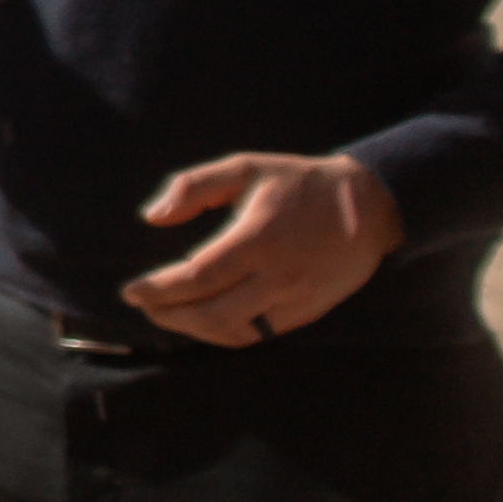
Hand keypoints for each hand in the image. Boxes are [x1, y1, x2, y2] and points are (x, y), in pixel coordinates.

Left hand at [125, 152, 399, 343]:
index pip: (197, 277)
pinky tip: (205, 321)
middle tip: (142, 306)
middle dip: (168, 315)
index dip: (159, 289)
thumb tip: (153, 217)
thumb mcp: (247, 167)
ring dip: (193, 330)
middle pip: (211, 313)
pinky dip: (225, 334)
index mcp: (258, 238)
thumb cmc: (300, 183)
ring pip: (234, 332)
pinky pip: (259, 334)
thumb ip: (195, 186)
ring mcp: (295, 299)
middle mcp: (277, 275)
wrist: (370, 207)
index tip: (131, 291)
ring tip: (168, 315)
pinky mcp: (307, 312)